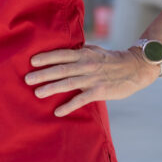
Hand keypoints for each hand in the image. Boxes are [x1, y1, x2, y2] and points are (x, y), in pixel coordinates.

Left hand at [24, 44, 157, 116]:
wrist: (135, 68)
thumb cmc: (112, 59)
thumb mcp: (95, 50)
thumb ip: (80, 50)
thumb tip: (63, 49)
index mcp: (84, 54)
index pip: (62, 54)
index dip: (46, 57)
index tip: (32, 61)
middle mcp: (86, 65)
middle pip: (61, 69)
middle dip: (43, 74)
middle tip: (27, 79)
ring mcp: (92, 78)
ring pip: (68, 83)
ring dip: (51, 88)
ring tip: (37, 93)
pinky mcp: (99, 91)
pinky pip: (81, 100)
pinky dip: (69, 106)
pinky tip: (58, 111)